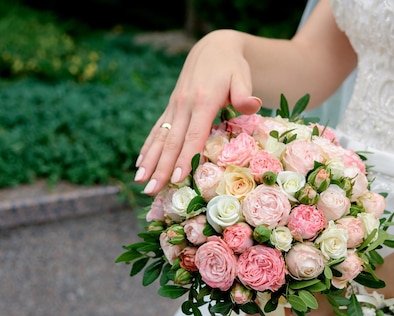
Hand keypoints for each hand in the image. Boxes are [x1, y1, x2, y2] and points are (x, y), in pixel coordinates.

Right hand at [134, 30, 261, 194]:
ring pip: (160, 138)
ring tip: (140, 181)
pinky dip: (148, 147)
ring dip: (149, 161)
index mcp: (202, 101)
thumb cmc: (232, 66)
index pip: (192, 135)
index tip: (176, 178)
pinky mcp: (171, 108)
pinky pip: (157, 130)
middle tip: (151, 190)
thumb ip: (244, 92)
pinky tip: (140, 163)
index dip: (184, 157)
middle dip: (160, 167)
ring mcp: (175, 106)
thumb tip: (253, 104)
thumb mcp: (242, 76)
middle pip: (172, 142)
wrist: (213, 48)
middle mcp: (184, 105)